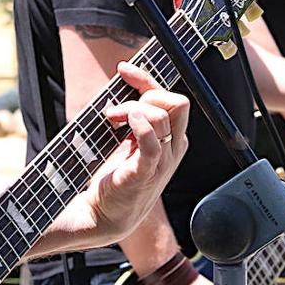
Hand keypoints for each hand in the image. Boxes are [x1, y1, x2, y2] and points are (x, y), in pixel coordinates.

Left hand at [84, 61, 189, 240]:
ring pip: (162, 115)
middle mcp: (172, 148)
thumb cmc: (116, 175)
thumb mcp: (129, 137)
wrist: (105, 215)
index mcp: (171, 139)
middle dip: (147, 93)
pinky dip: (140, 125)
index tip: (123, 69)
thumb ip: (132, 109)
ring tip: (111, 120)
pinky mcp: (145, 174)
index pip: (173, 98)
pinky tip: (123, 123)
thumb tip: (125, 72)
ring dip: (131, 108)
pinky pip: (152, 142)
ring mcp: (162, 162)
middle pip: (178, 102)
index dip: (147, 78)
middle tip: (118, 109)